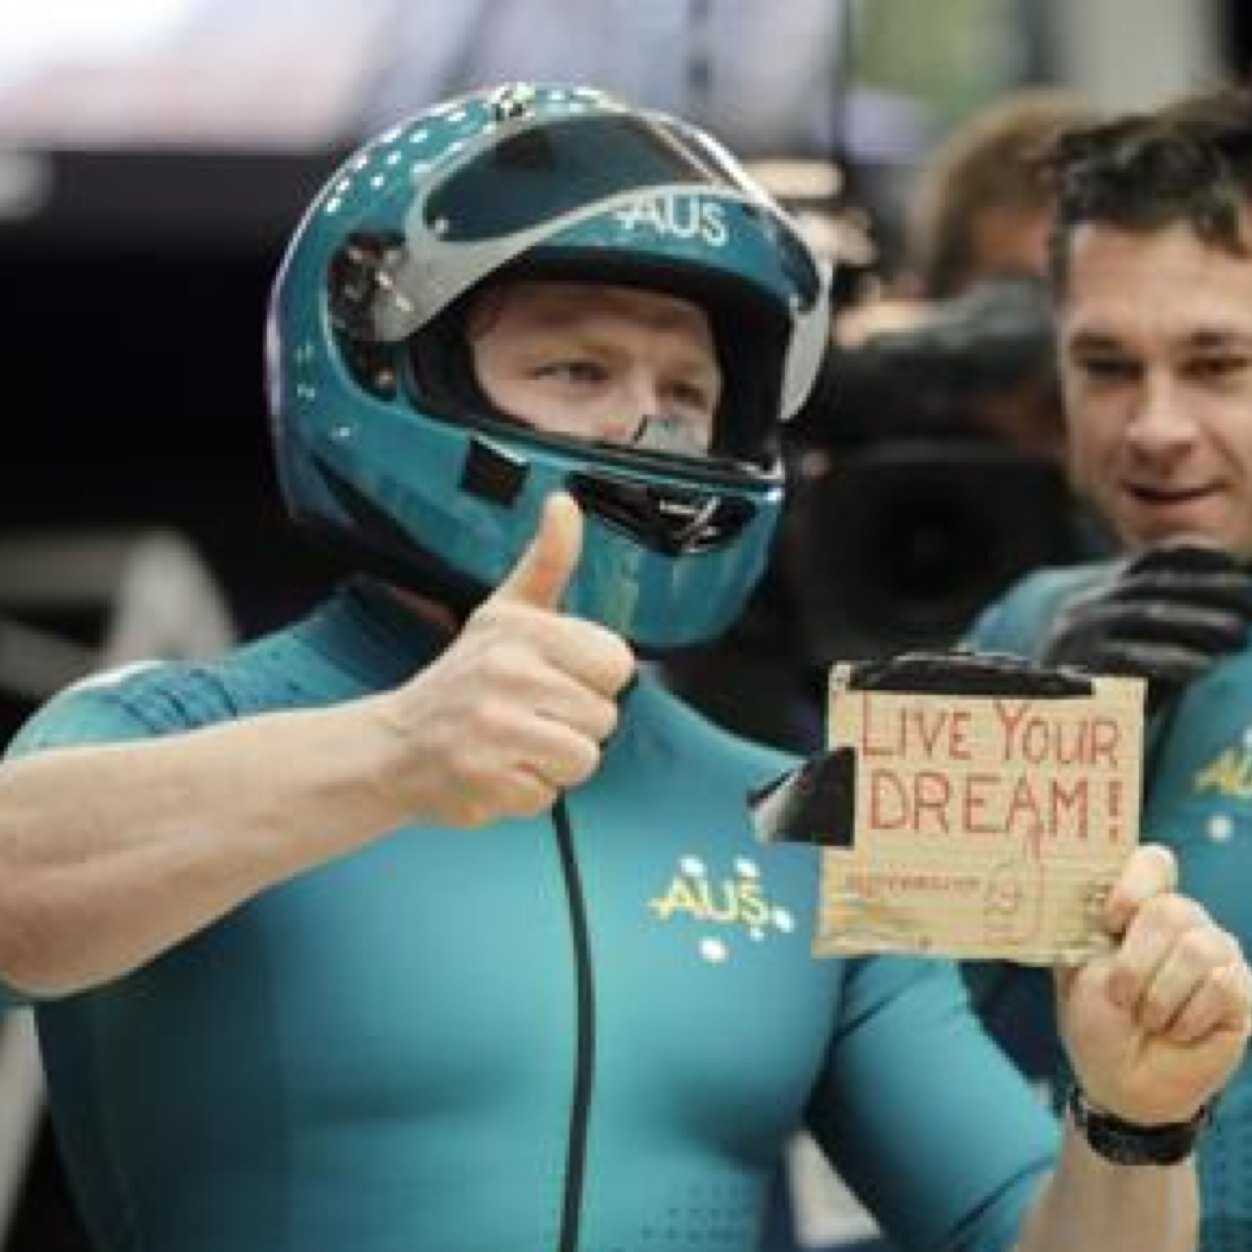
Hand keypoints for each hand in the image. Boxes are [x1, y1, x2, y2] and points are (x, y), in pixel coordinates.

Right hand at [378, 492, 635, 826]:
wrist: (394, 745)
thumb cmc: (461, 679)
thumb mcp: (504, 610)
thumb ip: (547, 561)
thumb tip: (565, 505)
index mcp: (522, 630)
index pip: (616, 664)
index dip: (592, 679)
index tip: (556, 678)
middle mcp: (508, 675)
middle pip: (604, 716)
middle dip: (573, 723)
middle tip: (529, 715)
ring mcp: (496, 730)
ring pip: (584, 758)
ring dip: (554, 762)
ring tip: (516, 744)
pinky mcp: (487, 780)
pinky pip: (550, 795)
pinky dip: (527, 792)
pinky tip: (498, 769)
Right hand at [1041, 544, 1251, 711]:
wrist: (1047, 745)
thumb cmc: (1105, 708)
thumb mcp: (1139, 661)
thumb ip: (1171, 636)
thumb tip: (1233, 622)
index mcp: (1099, 601)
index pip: (1149, 562)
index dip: (1193, 557)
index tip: (1236, 562)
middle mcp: (1083, 610)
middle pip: (1153, 585)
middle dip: (1207, 588)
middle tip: (1251, 598)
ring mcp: (1074, 635)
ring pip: (1141, 614)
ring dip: (1195, 620)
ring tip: (1237, 633)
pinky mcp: (1072, 667)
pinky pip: (1126, 658)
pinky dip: (1168, 660)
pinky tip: (1203, 670)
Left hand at [1057, 845, 1251, 1124]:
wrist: (1122, 1081)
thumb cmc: (1095, 1019)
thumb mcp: (1075, 968)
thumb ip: (1078, 925)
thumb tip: (1060, 886)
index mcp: (1138, 907)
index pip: (1154, 862)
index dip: (1133, 885)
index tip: (1110, 921)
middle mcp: (1182, 921)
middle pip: (1171, 909)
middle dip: (1135, 963)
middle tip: (1121, 996)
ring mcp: (1217, 953)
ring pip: (1197, 949)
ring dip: (1159, 996)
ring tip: (1147, 1018)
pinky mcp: (1242, 991)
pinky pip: (1222, 985)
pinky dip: (1187, 1017)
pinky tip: (1177, 1031)